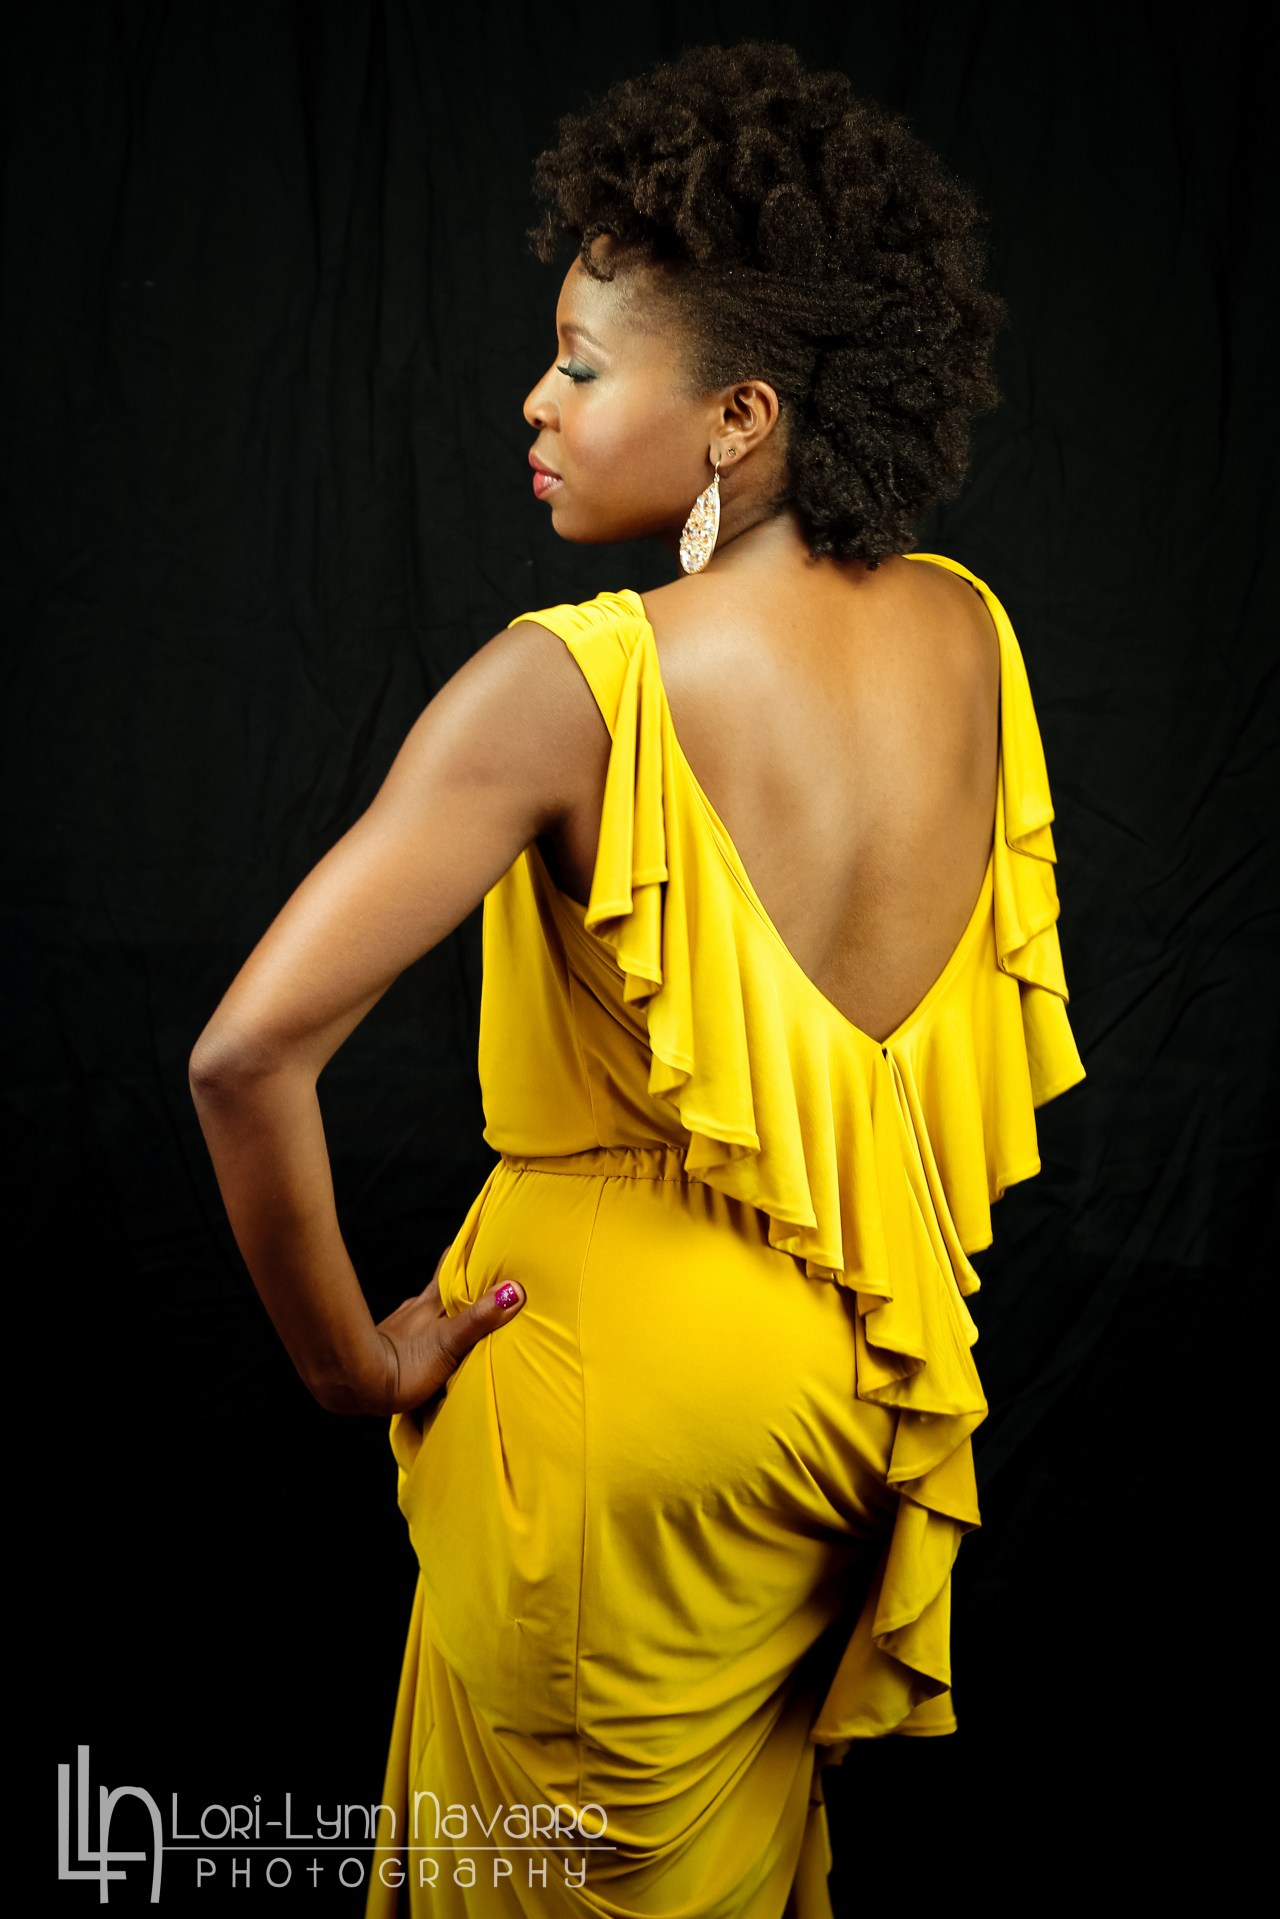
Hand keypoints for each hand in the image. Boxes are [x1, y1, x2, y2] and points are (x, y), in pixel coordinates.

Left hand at [372, 1247, 524, 1414]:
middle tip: (482, 1272)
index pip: (451, 1265)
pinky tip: (432, 1340)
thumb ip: (479, 1319)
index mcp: (432, 1302)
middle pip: (441, 1285)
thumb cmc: (404, 1365)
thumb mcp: (448, 1343)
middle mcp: (417, 1308)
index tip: (483, 1237)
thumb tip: (514, 1290)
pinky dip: (430, 1328)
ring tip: (464, 1309)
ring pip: (429, 1307)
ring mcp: (404, 1326)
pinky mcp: (393, 1346)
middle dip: (460, 1279)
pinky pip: (418, 1329)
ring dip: (445, 1306)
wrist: (356, 1385)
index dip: (467, 1251)